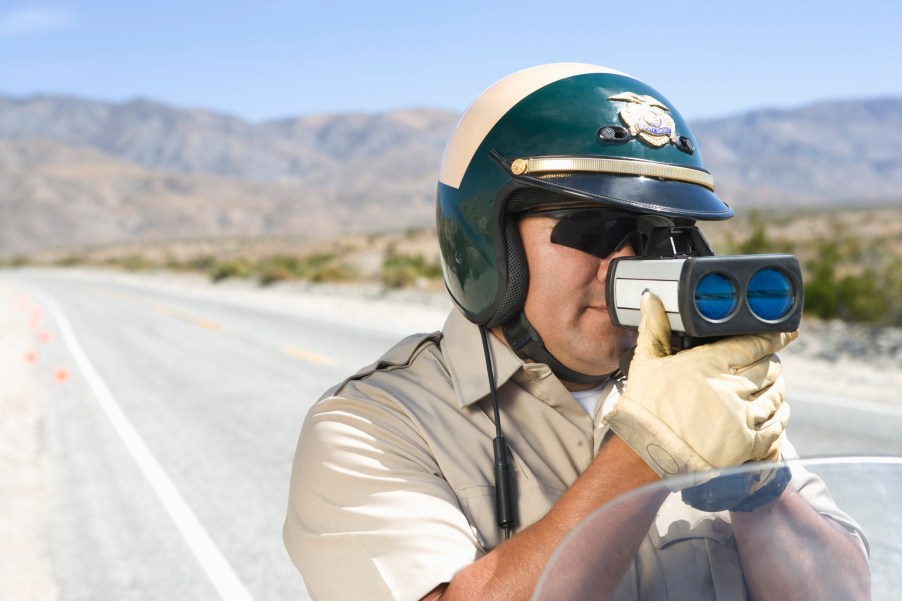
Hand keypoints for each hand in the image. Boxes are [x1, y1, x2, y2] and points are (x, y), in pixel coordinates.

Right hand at [603, 291, 794, 487]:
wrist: (644, 452)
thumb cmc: (642, 408)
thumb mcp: (645, 363)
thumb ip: (653, 329)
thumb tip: (650, 297)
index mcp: (709, 363)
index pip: (753, 343)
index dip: (774, 337)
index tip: (786, 334)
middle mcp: (730, 387)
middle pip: (768, 368)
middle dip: (771, 363)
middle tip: (770, 362)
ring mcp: (742, 416)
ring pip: (775, 395)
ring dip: (777, 389)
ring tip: (775, 386)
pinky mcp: (747, 443)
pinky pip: (776, 426)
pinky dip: (780, 417)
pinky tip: (778, 414)